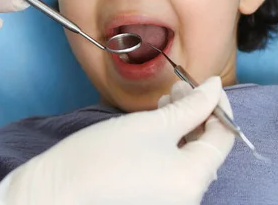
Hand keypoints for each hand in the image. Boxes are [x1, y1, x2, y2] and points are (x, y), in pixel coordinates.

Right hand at [0, 76, 234, 204]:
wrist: (54, 193)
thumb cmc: (101, 157)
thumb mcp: (151, 124)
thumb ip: (192, 105)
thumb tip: (215, 87)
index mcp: (193, 181)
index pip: (224, 138)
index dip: (219, 106)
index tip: (206, 84)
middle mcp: (188, 199)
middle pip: (206, 149)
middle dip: (197, 114)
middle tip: (178, 88)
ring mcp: (170, 203)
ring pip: (189, 158)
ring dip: (182, 127)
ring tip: (163, 103)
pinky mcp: (154, 203)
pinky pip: (172, 171)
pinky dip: (169, 146)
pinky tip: (155, 127)